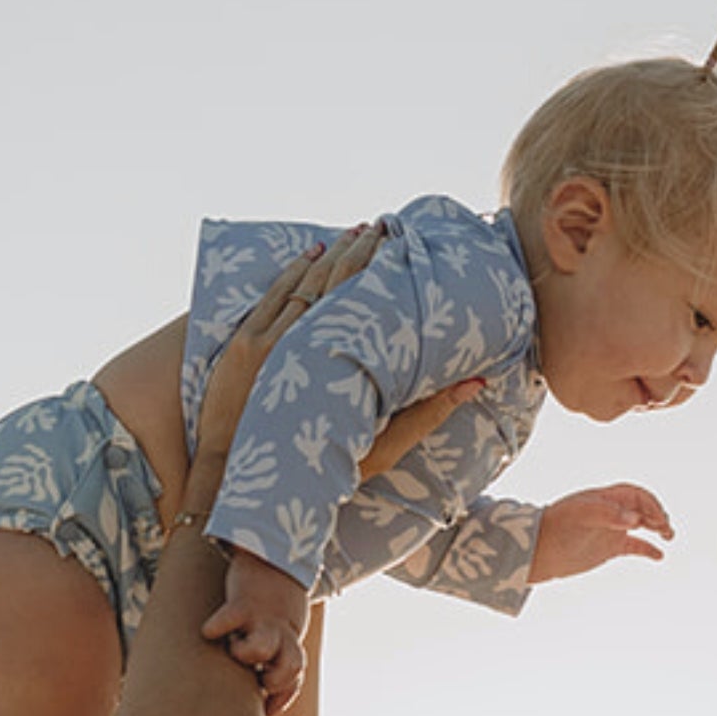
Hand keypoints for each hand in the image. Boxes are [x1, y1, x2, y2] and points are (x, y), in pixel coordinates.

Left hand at [195, 229, 486, 475]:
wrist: (253, 489)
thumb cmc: (323, 472)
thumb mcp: (382, 449)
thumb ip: (427, 413)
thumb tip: (476, 383)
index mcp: (335, 360)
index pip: (360, 296)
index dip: (379, 266)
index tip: (399, 243)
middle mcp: (298, 341)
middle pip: (332, 279)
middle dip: (358, 250)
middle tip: (382, 226)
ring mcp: (265, 341)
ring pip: (301, 281)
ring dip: (328, 254)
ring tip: (353, 234)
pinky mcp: (240, 347)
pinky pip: (271, 296)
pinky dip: (291, 272)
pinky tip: (308, 256)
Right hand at [203, 548, 312, 713]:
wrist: (274, 561)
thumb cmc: (273, 608)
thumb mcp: (283, 633)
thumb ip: (275, 659)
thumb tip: (254, 693)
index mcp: (289, 646)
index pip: (294, 680)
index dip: (282, 698)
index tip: (267, 709)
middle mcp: (279, 635)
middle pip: (290, 667)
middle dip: (272, 680)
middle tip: (255, 674)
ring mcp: (261, 619)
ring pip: (262, 648)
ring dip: (247, 655)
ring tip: (235, 649)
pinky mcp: (242, 602)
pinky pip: (229, 618)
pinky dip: (217, 627)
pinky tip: (208, 631)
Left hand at [528, 484, 674, 584]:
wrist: (539, 551)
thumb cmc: (556, 528)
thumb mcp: (580, 516)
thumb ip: (608, 514)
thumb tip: (634, 520)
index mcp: (604, 498)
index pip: (635, 495)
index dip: (650, 504)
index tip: (657, 518)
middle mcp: (610, 512)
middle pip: (642, 508)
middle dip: (657, 515)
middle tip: (666, 529)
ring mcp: (611, 530)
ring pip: (642, 525)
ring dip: (657, 529)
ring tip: (668, 536)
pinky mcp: (609, 548)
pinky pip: (634, 546)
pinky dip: (648, 549)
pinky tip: (659, 556)